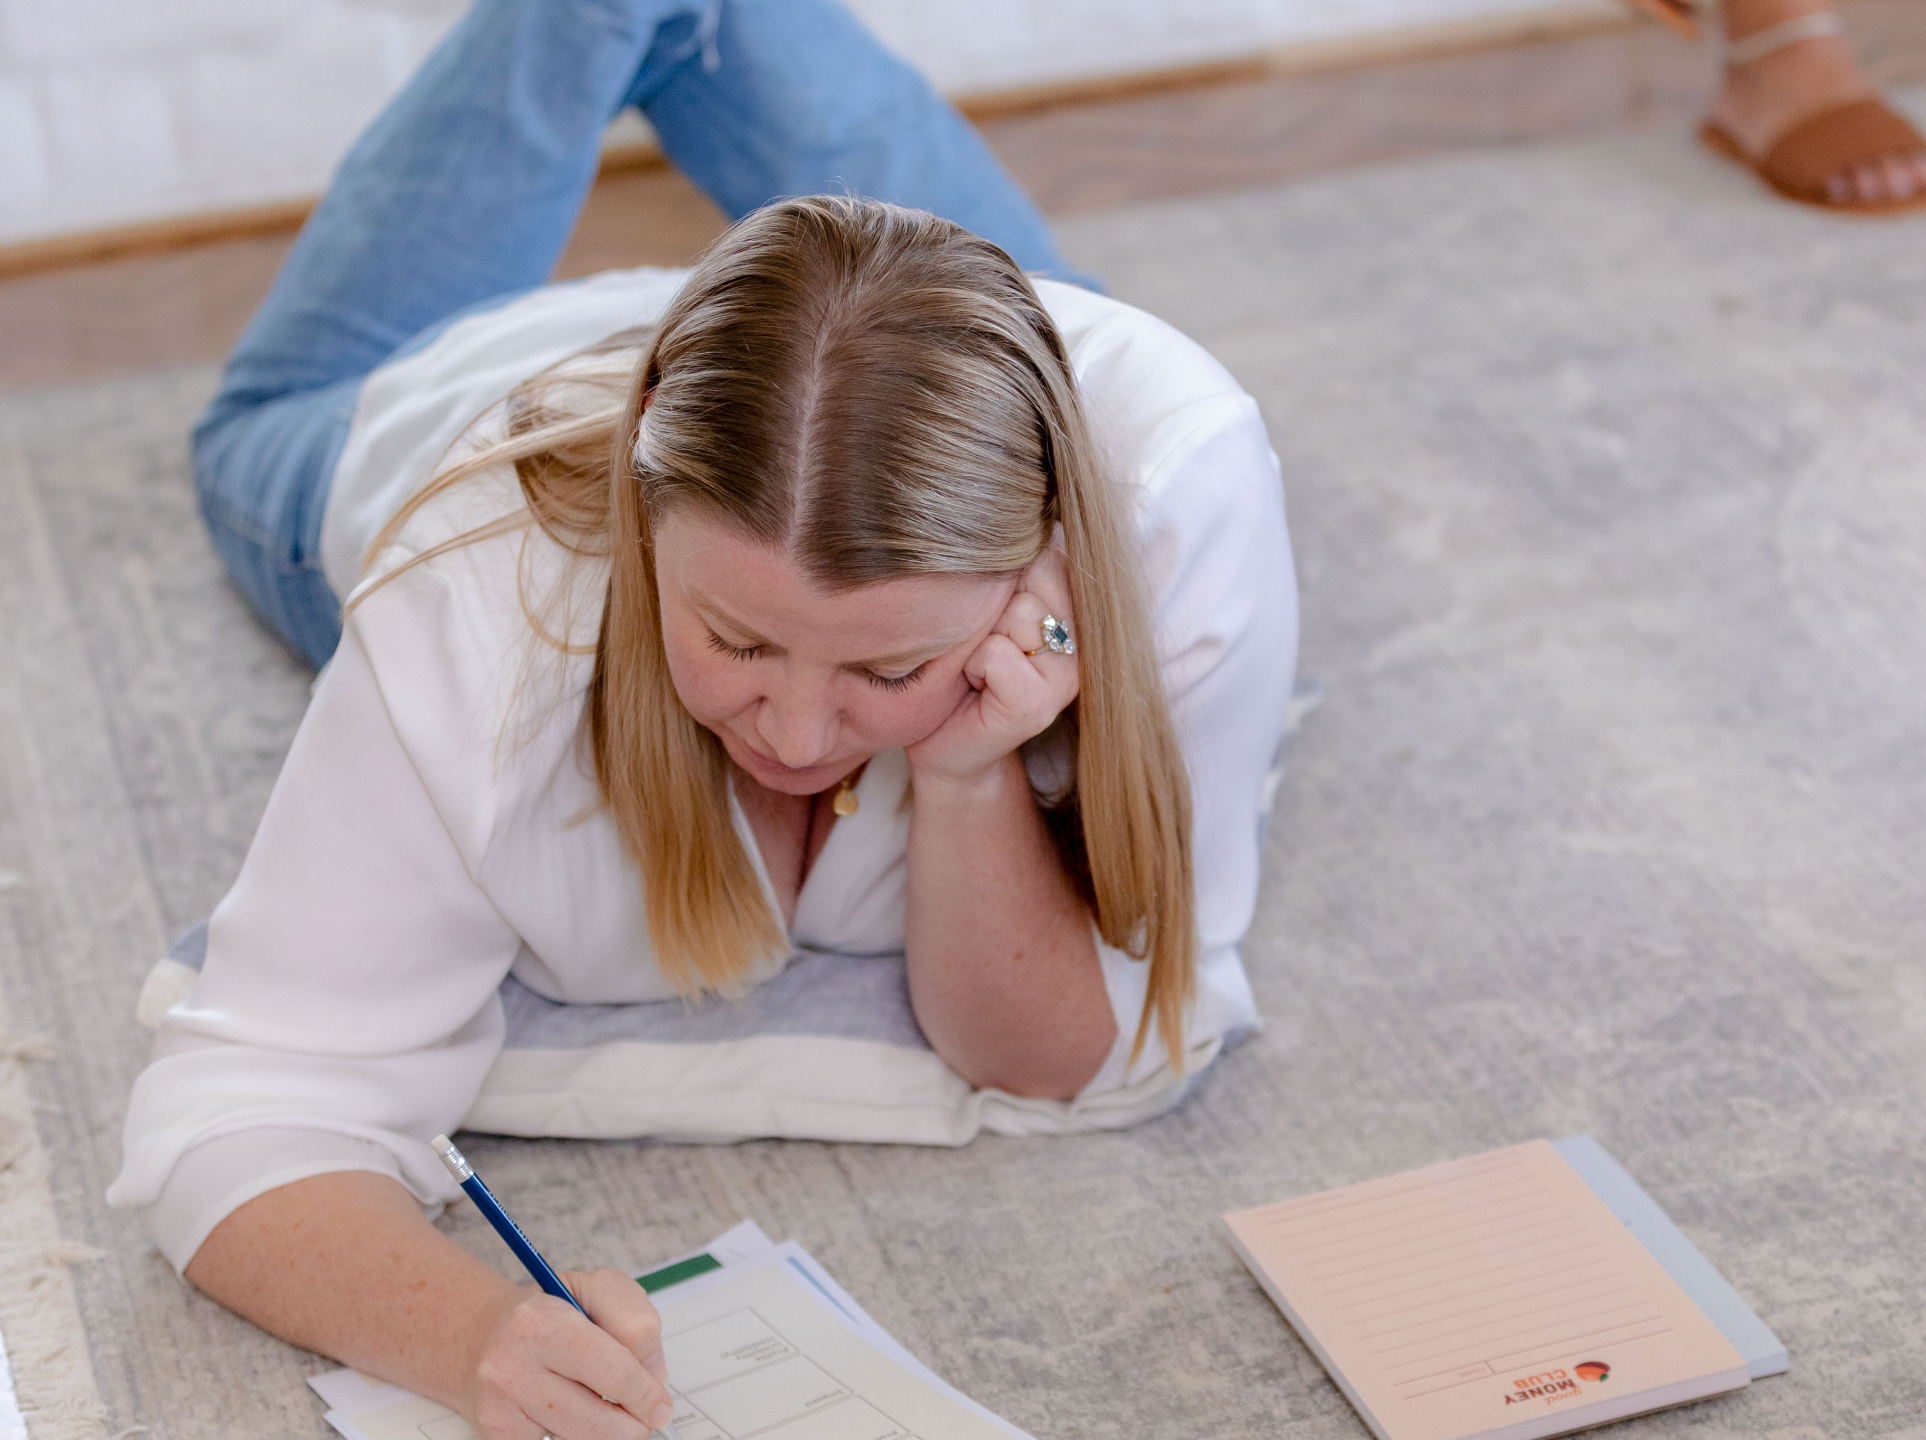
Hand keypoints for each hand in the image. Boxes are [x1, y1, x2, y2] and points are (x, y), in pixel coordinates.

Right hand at [464, 1270, 675, 1439]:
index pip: (610, 1370)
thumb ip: (634, 1321)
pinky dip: (574, 1436)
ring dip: (604, 1433)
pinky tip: (570, 1415)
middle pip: (596, 1422)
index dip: (644, 1393)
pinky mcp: (495, 1435)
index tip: (660, 1405)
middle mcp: (511, 1369)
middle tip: (642, 1418)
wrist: (482, 1335)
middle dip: (631, 1425)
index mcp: (539, 1324)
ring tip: (606, 1409)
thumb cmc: (549, 1314)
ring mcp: (499, 1409)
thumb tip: (652, 1376)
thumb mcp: (596, 1291)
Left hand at [907, 533, 1079, 787]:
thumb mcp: (993, 603)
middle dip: (997, 600)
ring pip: (1020, 612)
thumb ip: (1024, 563)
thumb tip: (1055, 516)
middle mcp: (1084, 639)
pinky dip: (974, 667)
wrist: (947, 743)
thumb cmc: (964, 663)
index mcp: (1077, 608)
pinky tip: (976, 686)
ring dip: (982, 635)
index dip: (1012, 571)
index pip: (1054, 551)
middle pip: (1040, 572)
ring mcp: (1067, 675)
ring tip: (979, 663)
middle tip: (987, 637)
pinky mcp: (1039, 706)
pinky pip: (998, 654)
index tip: (999, 606)